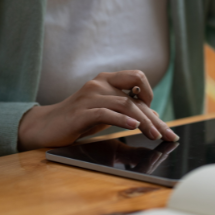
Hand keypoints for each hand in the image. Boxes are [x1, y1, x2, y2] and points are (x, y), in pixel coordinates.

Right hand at [17, 71, 178, 150]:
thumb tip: (155, 116)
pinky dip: (122, 120)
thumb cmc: (79, 119)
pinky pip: (105, 113)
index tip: (162, 121)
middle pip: (135, 96)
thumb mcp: (107, 113)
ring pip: (125, 104)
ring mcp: (89, 96)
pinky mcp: (80, 112)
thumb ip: (128, 111)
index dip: (153, 99)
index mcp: (107, 79)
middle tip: (168, 135)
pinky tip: (134, 127)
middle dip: (154, 117)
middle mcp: (99, 83)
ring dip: (144, 122)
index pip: (138, 82)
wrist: (46, 127)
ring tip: (155, 136)